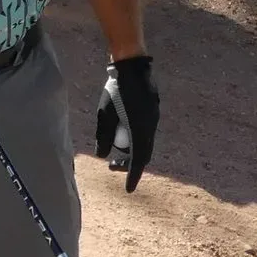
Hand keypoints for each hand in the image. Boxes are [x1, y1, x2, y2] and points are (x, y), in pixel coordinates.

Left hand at [94, 54, 158, 191]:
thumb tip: (102, 155)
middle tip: (112, 167)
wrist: (132, 66)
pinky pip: (146, 133)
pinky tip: (124, 137)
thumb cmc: (115, 88)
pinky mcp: (153, 112)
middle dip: (129, 164)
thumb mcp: (104, 112)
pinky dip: (136, 140)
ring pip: (146, 144)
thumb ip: (103, 134)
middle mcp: (151, 126)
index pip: (138, 159)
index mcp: (140, 128)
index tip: (128, 190)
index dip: (132, 176)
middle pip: (144, 154)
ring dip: (132, 152)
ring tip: (115, 154)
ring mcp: (154, 118)